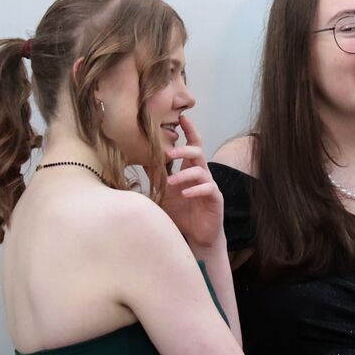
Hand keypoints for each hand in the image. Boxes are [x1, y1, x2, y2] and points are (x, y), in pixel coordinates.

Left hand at [160, 115, 224, 252]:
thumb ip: (156, 178)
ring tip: (171, 182)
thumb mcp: (164, 194)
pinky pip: (208, 188)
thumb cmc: (182, 214)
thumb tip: (139, 161)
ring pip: (201, 171)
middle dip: (184, 150)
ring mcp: (210, 186)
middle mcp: (201, 175)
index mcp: (190, 170)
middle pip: (198, 153)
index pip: (193, 145)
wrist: (197, 237)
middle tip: (169, 153)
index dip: (189, 131)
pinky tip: (185, 194)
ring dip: (184, 174)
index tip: (182, 118)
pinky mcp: (215, 199)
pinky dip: (195, 189)